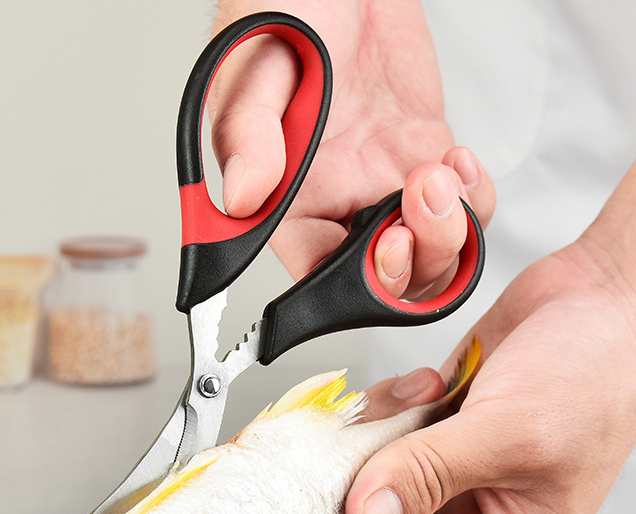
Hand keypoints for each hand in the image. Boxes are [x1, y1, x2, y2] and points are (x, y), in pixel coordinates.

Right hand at [210, 0, 495, 296]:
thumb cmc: (284, 8)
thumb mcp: (252, 69)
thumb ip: (248, 136)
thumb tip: (242, 199)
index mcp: (288, 201)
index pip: (320, 274)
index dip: (358, 281)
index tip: (385, 245)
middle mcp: (336, 202)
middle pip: (385, 278)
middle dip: (417, 259)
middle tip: (419, 202)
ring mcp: (382, 182)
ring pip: (429, 252)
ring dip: (451, 229)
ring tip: (441, 172)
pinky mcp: (420, 155)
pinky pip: (460, 209)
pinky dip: (475, 201)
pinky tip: (459, 162)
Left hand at [346, 162, 635, 513]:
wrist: (602, 301)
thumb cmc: (595, 378)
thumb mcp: (508, 436)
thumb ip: (429, 476)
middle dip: (361, 482)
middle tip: (352, 448)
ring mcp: (446, 467)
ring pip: (371, 471)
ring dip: (380, 434)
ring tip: (415, 404)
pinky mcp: (431, 426)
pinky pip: (380, 429)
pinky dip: (390, 404)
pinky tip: (427, 383)